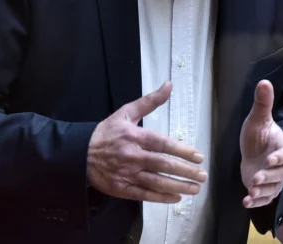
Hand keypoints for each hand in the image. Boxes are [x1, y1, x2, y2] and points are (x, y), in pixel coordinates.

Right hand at [87, 81, 207, 203]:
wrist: (79, 154)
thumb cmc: (106, 132)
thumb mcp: (126, 112)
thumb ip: (150, 101)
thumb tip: (169, 84)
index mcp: (135, 136)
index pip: (163, 144)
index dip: (182, 151)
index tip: (198, 156)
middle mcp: (133, 156)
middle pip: (163, 164)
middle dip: (185, 171)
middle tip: (202, 176)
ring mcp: (127, 174)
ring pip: (156, 182)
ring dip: (178, 187)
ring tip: (194, 189)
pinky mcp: (121, 188)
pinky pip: (144, 195)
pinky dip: (161, 198)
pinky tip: (176, 199)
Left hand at [239, 80, 282, 208]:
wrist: (252, 151)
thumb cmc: (257, 134)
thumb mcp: (257, 119)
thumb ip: (263, 103)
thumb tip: (264, 81)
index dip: (279, 158)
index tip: (270, 160)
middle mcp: (282, 165)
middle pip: (279, 174)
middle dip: (268, 177)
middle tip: (256, 178)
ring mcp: (275, 179)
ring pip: (272, 188)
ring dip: (262, 192)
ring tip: (251, 193)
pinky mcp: (266, 188)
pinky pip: (265, 197)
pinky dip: (257, 201)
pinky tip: (246, 202)